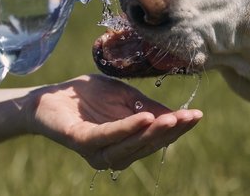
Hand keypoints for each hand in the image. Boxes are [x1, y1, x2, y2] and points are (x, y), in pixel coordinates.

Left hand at [28, 74, 202, 169]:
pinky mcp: (82, 140)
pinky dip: (127, 128)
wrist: (51, 95)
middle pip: (148, 145)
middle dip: (171, 131)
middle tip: (190, 116)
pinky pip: (108, 136)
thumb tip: (174, 115)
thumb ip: (146, 107)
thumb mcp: (125, 98)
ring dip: (153, 132)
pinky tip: (144, 117)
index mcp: (126, 143)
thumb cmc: (89, 98)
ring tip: (173, 117)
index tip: (198, 114)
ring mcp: (97, 150)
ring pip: (131, 145)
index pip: (157, 138)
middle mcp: (114, 153)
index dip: (178, 128)